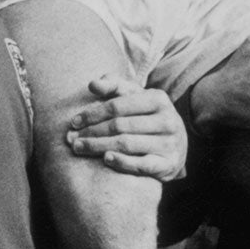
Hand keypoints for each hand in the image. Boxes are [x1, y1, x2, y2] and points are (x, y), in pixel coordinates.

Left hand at [64, 75, 188, 179]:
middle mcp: (167, 120)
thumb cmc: (147, 116)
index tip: (74, 122)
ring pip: (127, 144)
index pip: (118, 105)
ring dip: (99, 147)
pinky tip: (106, 159)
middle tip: (72, 140)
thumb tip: (92, 84)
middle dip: (92, 132)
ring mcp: (169, 143)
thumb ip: (114, 86)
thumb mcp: (136, 97)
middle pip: (120, 126)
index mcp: (158, 99)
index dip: (93, 114)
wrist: (178, 144)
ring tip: (80, 148)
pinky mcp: (168, 164)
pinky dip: (123, 162)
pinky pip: (142, 164)